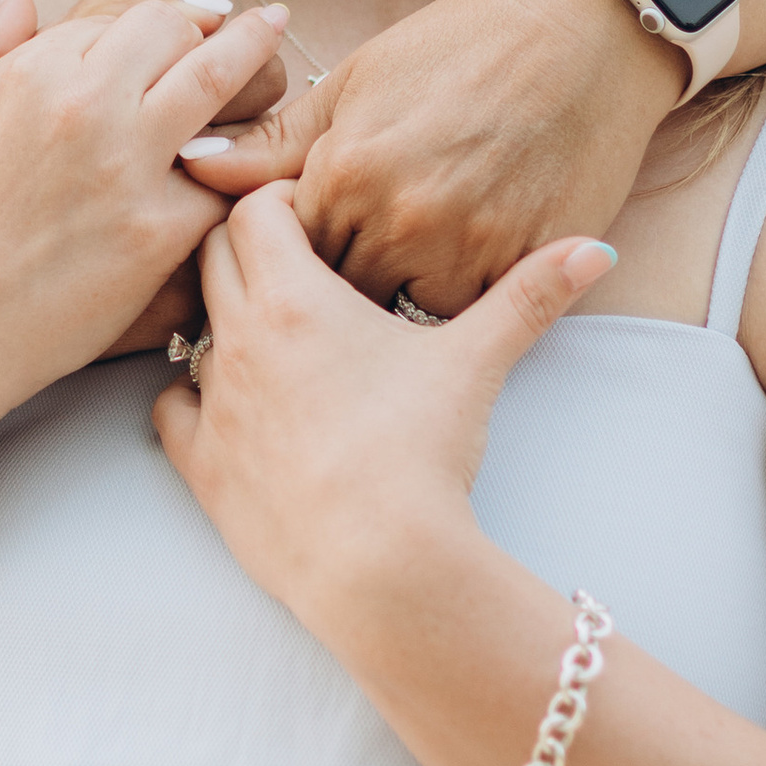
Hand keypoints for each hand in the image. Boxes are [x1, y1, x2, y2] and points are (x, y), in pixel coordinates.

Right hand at [0, 0, 290, 414]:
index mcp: (33, 69)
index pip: (122, 12)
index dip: (158, 18)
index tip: (186, 21)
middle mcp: (84, 103)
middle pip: (177, 31)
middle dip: (212, 26)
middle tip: (251, 24)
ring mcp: (127, 164)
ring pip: (218, 81)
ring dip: (255, 55)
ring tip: (279, 37)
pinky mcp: (159, 229)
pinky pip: (226, 178)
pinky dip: (244, 165)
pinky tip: (263, 152)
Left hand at [151, 183, 617, 637]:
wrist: (378, 563)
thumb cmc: (420, 453)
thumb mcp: (478, 362)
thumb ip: (531, 296)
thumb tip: (595, 248)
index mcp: (292, 299)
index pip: (254, 210)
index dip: (280, 202)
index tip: (312, 214)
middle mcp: (237, 340)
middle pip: (212, 258)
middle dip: (246, 249)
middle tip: (292, 264)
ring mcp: (213, 405)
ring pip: (187, 332)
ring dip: (219, 323)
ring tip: (269, 337)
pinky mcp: (202, 468)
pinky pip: (171, 410)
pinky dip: (193, 400)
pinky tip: (230, 406)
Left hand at [178, 0, 683, 310]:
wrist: (581, 32)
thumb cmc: (459, 47)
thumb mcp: (356, 82)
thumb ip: (276, 141)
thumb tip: (197, 168)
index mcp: (345, 172)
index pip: (275, 250)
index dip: (278, 252)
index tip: (291, 246)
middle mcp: (397, 220)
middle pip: (329, 296)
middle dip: (321, 296)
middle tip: (331, 280)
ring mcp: (463, 251)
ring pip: (394, 318)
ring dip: (382, 310)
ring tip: (378, 290)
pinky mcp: (521, 268)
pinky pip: (462, 320)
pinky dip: (445, 310)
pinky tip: (438, 283)